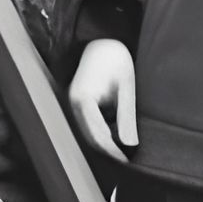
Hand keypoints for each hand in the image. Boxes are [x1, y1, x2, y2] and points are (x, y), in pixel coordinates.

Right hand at [68, 38, 137, 163]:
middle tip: (126, 162)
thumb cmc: (116, 58)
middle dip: (107, 151)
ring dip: (104, 142)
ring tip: (123, 153)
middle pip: (89, 137)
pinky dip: (101, 132)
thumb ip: (126, 116)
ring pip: (88, 132)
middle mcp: (73, 103)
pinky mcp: (78, 102)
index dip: (112, 151)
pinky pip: (88, 123)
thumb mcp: (126, 87)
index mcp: (83, 99)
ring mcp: (73, 102)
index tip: (126, 162)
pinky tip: (115, 136)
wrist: (103, 39)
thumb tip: (129, 143)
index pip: (97, 135)